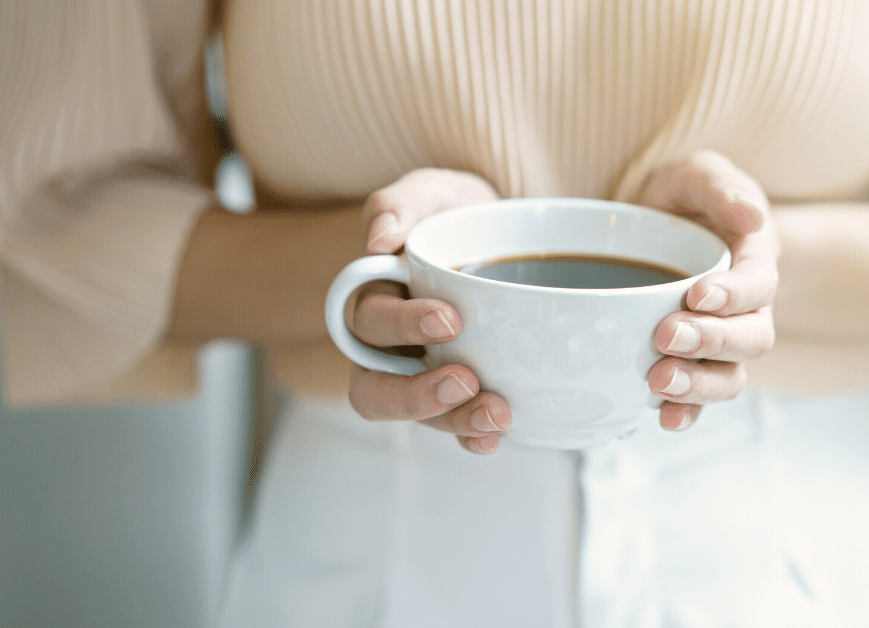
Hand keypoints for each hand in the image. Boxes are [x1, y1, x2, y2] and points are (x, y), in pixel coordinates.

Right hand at [347, 168, 508, 453]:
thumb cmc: (452, 215)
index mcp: (375, 299)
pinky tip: (497, 437)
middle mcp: (388, 348)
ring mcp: (422, 376)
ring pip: (418, 417)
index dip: (404, 326)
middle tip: (466, 383)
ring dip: (454, 421)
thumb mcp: (430, 193)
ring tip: (497, 414)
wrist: (496, 235)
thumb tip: (378, 237)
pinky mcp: (460, 394)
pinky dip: (473, 438)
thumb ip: (400, 203)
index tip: (450, 319)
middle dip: (418, 395)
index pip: (370, 322)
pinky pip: (455, 428)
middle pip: (376, 389)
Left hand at [637, 151, 778, 430]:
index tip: (696, 294)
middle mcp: (747, 307)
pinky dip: (686, 412)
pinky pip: (701, 399)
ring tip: (659, 381)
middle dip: (712, 341)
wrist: (655, 225)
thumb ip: (719, 186)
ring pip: (732, 375)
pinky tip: (663, 418)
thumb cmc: (683, 197)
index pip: (759, 283)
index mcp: (754, 258)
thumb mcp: (697, 173)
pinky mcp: (694, 362)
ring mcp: (722, 340)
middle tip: (666, 335)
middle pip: (752, 338)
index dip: (734, 295)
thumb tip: (750, 216)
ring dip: (700, 385)